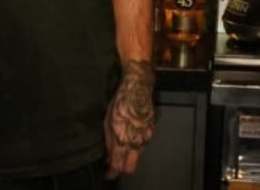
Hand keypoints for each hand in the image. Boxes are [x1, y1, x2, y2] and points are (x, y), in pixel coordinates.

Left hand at [104, 61, 154, 178]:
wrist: (138, 87)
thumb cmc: (121, 102)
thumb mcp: (107, 122)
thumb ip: (108, 142)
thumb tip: (107, 157)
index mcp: (123, 139)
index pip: (118, 166)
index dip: (111, 173)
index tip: (108, 173)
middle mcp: (136, 141)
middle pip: (131, 168)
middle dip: (122, 168)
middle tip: (115, 164)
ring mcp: (146, 136)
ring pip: (137, 155)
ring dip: (130, 154)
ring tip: (122, 144)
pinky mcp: (152, 130)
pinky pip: (144, 143)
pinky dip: (137, 143)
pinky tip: (132, 134)